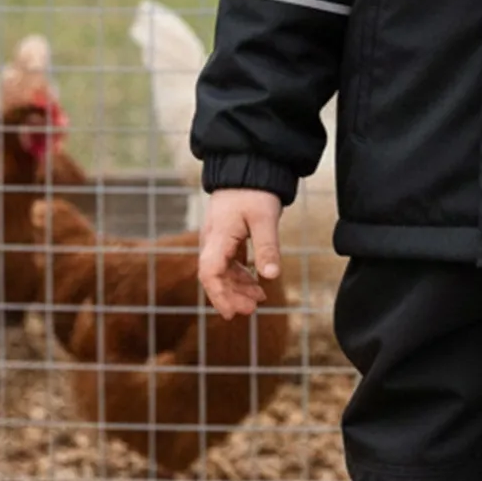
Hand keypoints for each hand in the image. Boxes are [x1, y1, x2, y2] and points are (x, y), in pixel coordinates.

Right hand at [198, 188, 282, 321]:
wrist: (248, 168)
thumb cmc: (255, 192)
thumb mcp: (265, 219)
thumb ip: (267, 247)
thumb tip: (271, 277)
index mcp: (217, 237)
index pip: (210, 273)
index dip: (219, 295)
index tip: (232, 312)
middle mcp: (212, 240)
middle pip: (214, 276)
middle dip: (231, 296)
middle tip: (252, 309)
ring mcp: (218, 239)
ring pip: (222, 271)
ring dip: (237, 287)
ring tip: (259, 299)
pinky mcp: (226, 236)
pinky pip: (228, 262)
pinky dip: (240, 275)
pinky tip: (256, 284)